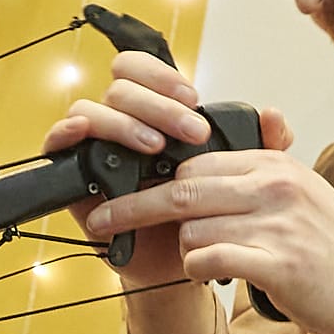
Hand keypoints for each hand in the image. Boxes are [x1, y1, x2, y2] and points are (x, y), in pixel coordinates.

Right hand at [42, 51, 296, 290]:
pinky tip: (85, 135)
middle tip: (190, 132)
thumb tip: (276, 117)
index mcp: (154, 113)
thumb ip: (263, 147)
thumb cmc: (205, 215)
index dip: (163, 77)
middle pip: (120, 85)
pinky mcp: (72, 173)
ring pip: (91, 108)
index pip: (144, 70)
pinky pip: (57, 141)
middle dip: (157, 104)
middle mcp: (120, 123)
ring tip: (155, 147)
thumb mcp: (240, 179)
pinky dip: (67, 132)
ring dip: (124, 122)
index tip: (194, 101)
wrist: (181, 264)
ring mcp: (94, 146)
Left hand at [82, 148, 333, 333]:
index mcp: (274, 165)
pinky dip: (200, 272)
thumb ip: (253, 181)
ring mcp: (277, 223)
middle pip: (181, 188)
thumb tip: (194, 177)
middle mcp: (274, 186)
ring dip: (186, 252)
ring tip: (211, 265)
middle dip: (134, 207)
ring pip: (191, 229)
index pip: (195, 161)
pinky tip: (217, 277)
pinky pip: (209, 260)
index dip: (157, 181)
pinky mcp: (278, 262)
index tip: (124, 193)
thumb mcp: (299, 196)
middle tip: (102, 221)